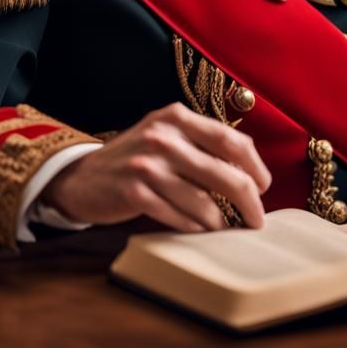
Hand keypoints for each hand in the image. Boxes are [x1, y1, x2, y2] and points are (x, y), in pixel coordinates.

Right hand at [41, 102, 271, 232]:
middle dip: (250, 202)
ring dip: (221, 222)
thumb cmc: (136, 158)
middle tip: (257, 220)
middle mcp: (163, 136)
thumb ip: (201, 143)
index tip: (265, 187)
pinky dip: (195, 228)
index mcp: (177, 117)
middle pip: (225, 174)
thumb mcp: (166, 136)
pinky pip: (180, 217)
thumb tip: (250, 170)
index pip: (231, 140)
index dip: (255, 167)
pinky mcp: (134, 192)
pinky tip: (199, 230)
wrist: (81, 176)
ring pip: (204, 203)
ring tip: (226, 228)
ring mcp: (147, 165)